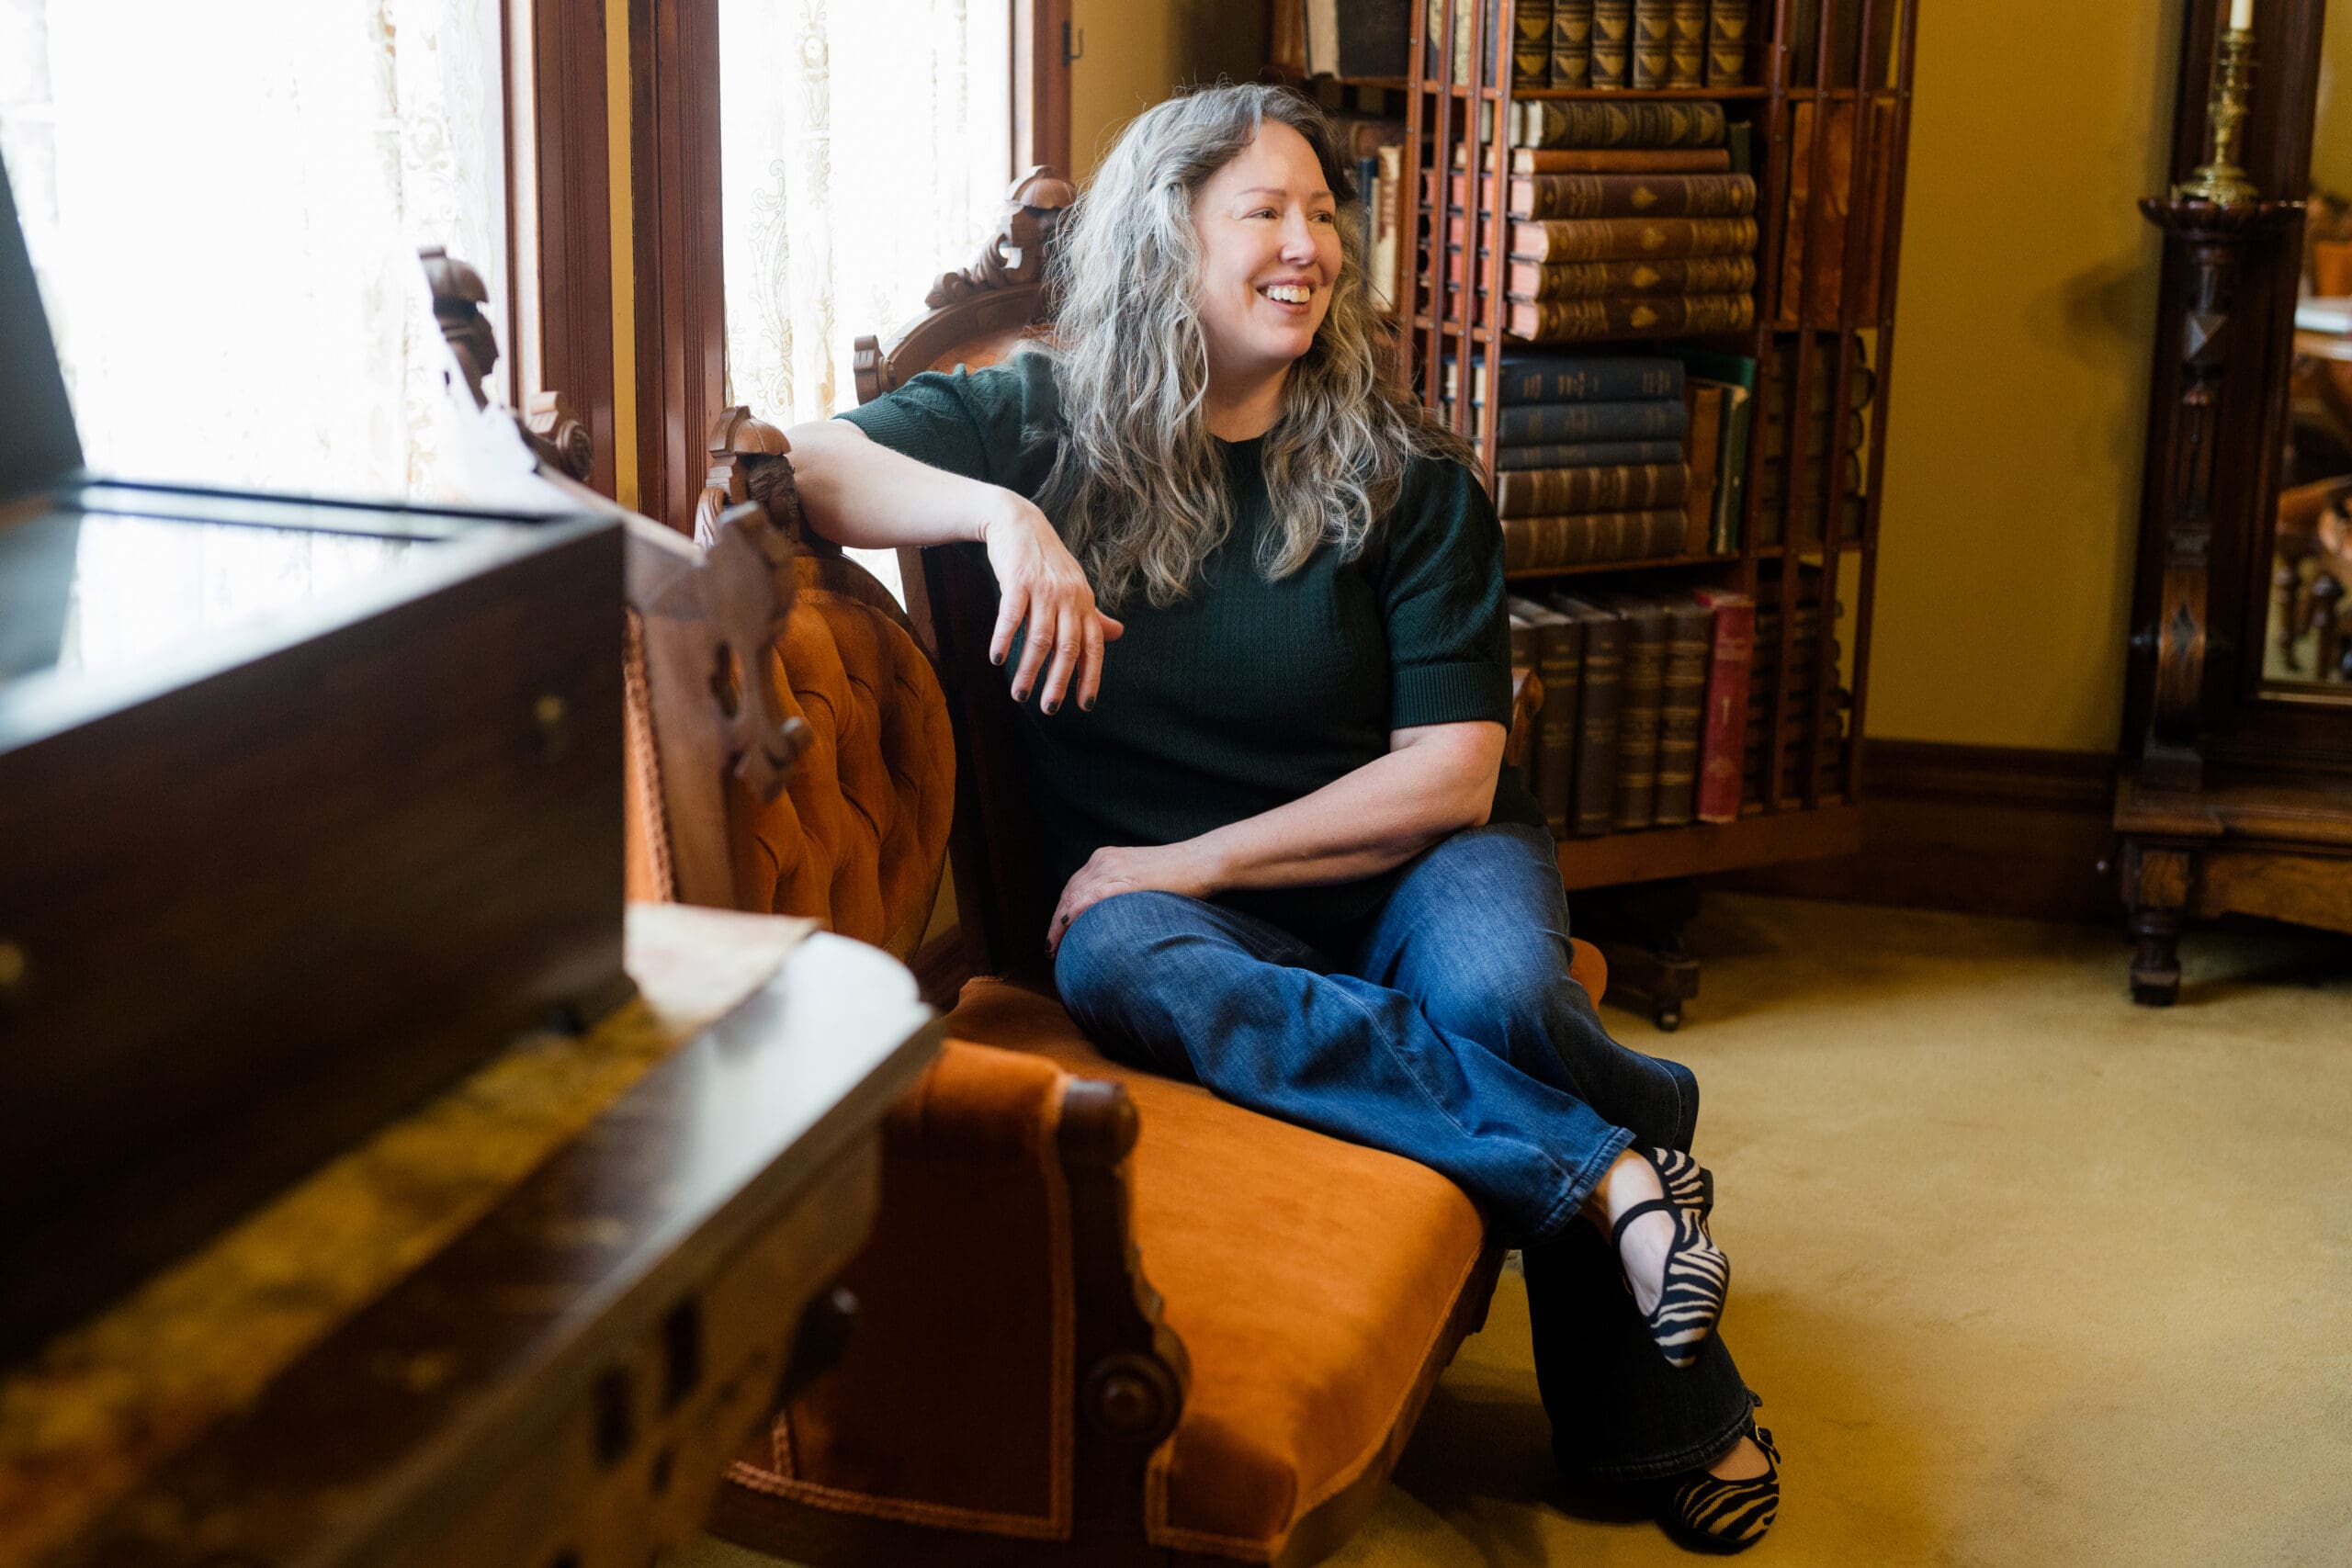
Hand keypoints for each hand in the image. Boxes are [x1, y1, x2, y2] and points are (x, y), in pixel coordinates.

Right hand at [980, 498, 1123, 713]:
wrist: (1018, 522)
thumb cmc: (1046, 560)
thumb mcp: (1074, 586)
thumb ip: (1093, 614)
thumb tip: (1119, 634)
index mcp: (1084, 602)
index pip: (1094, 646)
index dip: (1091, 677)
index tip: (1085, 705)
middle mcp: (1069, 597)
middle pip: (1068, 648)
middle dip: (1059, 683)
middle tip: (1048, 709)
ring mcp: (1044, 589)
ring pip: (1039, 638)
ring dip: (1029, 670)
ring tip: (1019, 693)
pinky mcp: (1018, 580)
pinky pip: (1011, 617)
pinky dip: (1003, 640)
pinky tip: (996, 659)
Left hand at [1047, 843, 1220, 953]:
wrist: (1201, 862)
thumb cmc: (1180, 876)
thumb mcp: (1143, 881)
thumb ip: (1123, 893)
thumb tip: (1113, 921)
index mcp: (1105, 859)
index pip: (1074, 888)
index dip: (1061, 913)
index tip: (1056, 934)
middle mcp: (1102, 861)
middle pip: (1067, 894)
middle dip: (1055, 923)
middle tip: (1050, 949)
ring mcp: (1110, 868)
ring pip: (1072, 899)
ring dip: (1058, 927)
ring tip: (1055, 950)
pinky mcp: (1120, 880)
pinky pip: (1087, 901)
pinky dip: (1071, 919)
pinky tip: (1065, 934)